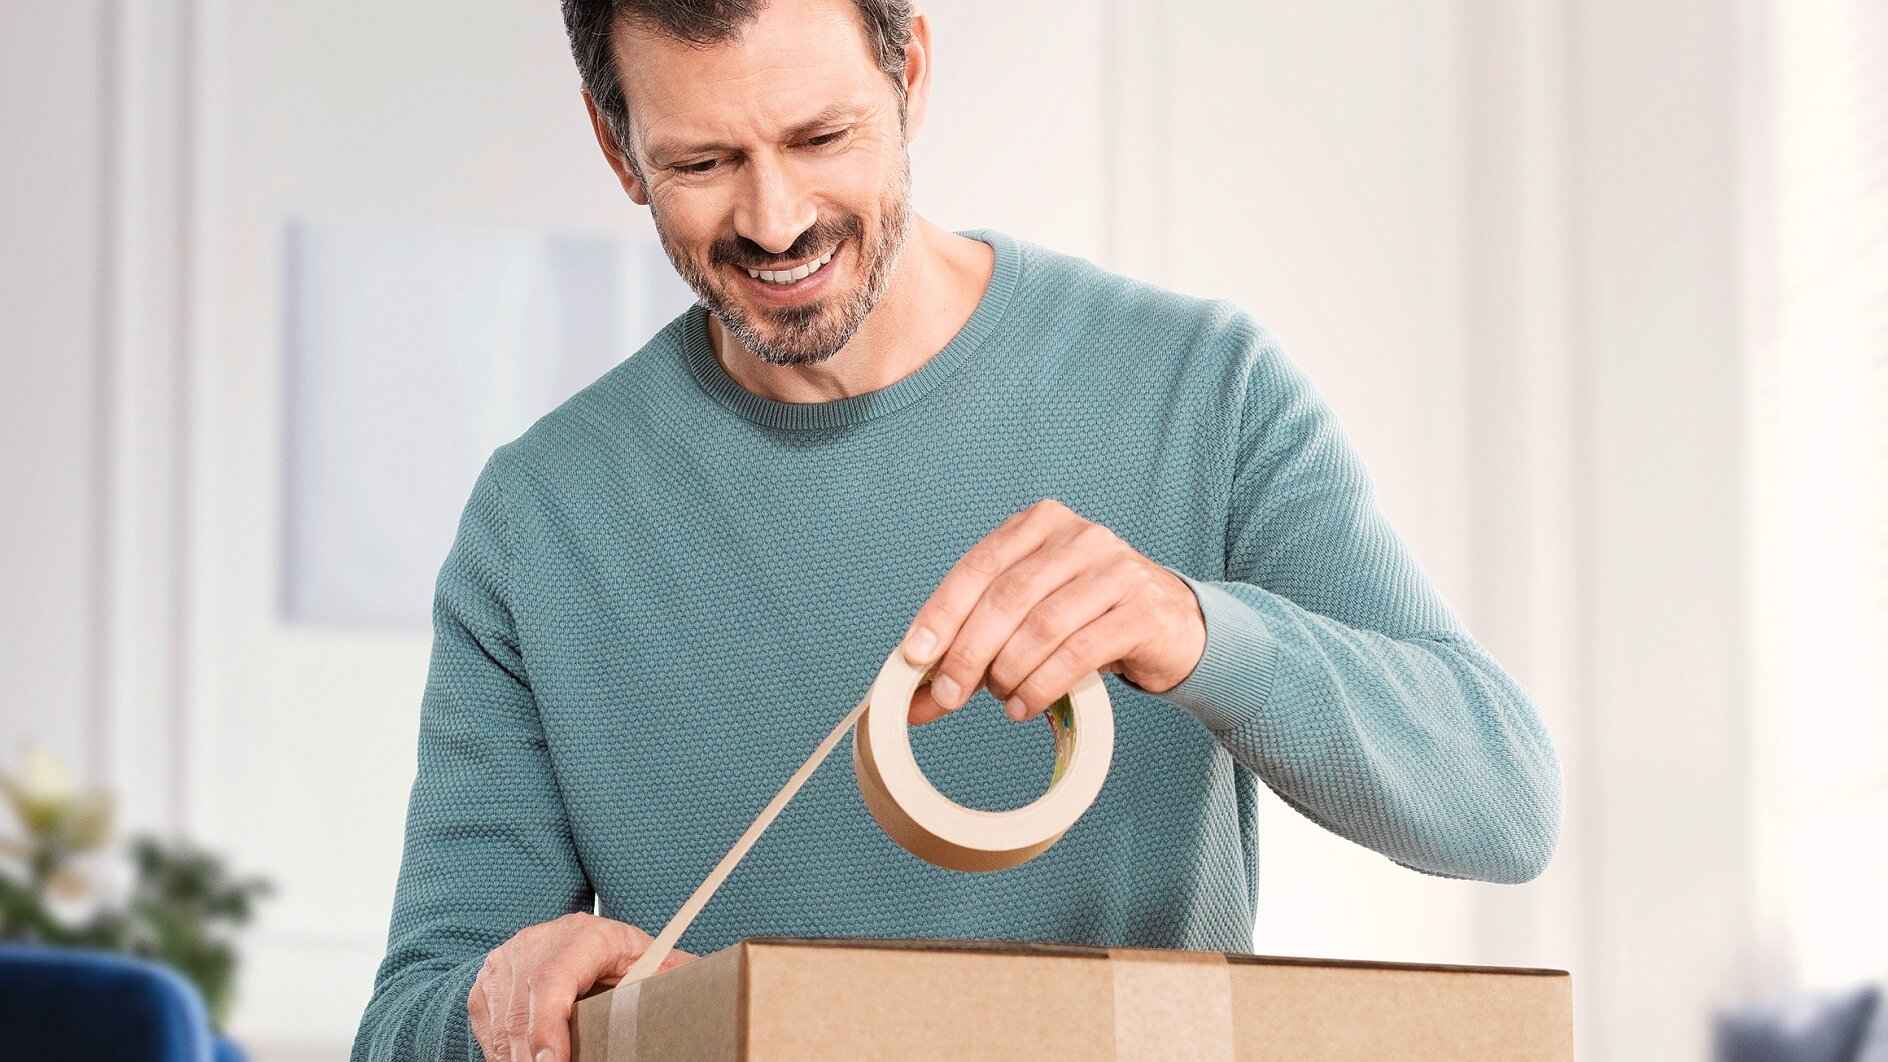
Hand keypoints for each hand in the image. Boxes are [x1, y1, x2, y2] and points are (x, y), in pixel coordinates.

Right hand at [469, 912, 697, 1061]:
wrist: (572, 938)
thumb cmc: (618, 956)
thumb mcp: (650, 961)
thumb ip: (673, 974)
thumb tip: (710, 985)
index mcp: (585, 935)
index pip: (553, 979)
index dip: (550, 1025)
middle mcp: (538, 941)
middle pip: (522, 1010)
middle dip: (534, 1056)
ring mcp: (507, 960)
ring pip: (502, 1024)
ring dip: (519, 1058)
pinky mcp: (488, 981)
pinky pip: (488, 1028)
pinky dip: (505, 1053)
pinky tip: (528, 1061)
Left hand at [902, 499, 1206, 725]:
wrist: (1172, 624)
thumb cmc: (1087, 616)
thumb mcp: (1029, 616)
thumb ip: (974, 644)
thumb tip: (916, 697)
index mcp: (1041, 524)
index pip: (978, 567)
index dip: (941, 613)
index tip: (914, 655)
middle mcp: (1079, 537)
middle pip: (1007, 598)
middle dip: (968, 652)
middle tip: (947, 695)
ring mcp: (1116, 570)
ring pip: (1041, 627)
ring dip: (1008, 672)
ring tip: (1001, 698)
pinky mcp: (1141, 612)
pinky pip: (1077, 653)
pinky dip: (1041, 685)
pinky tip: (1026, 704)